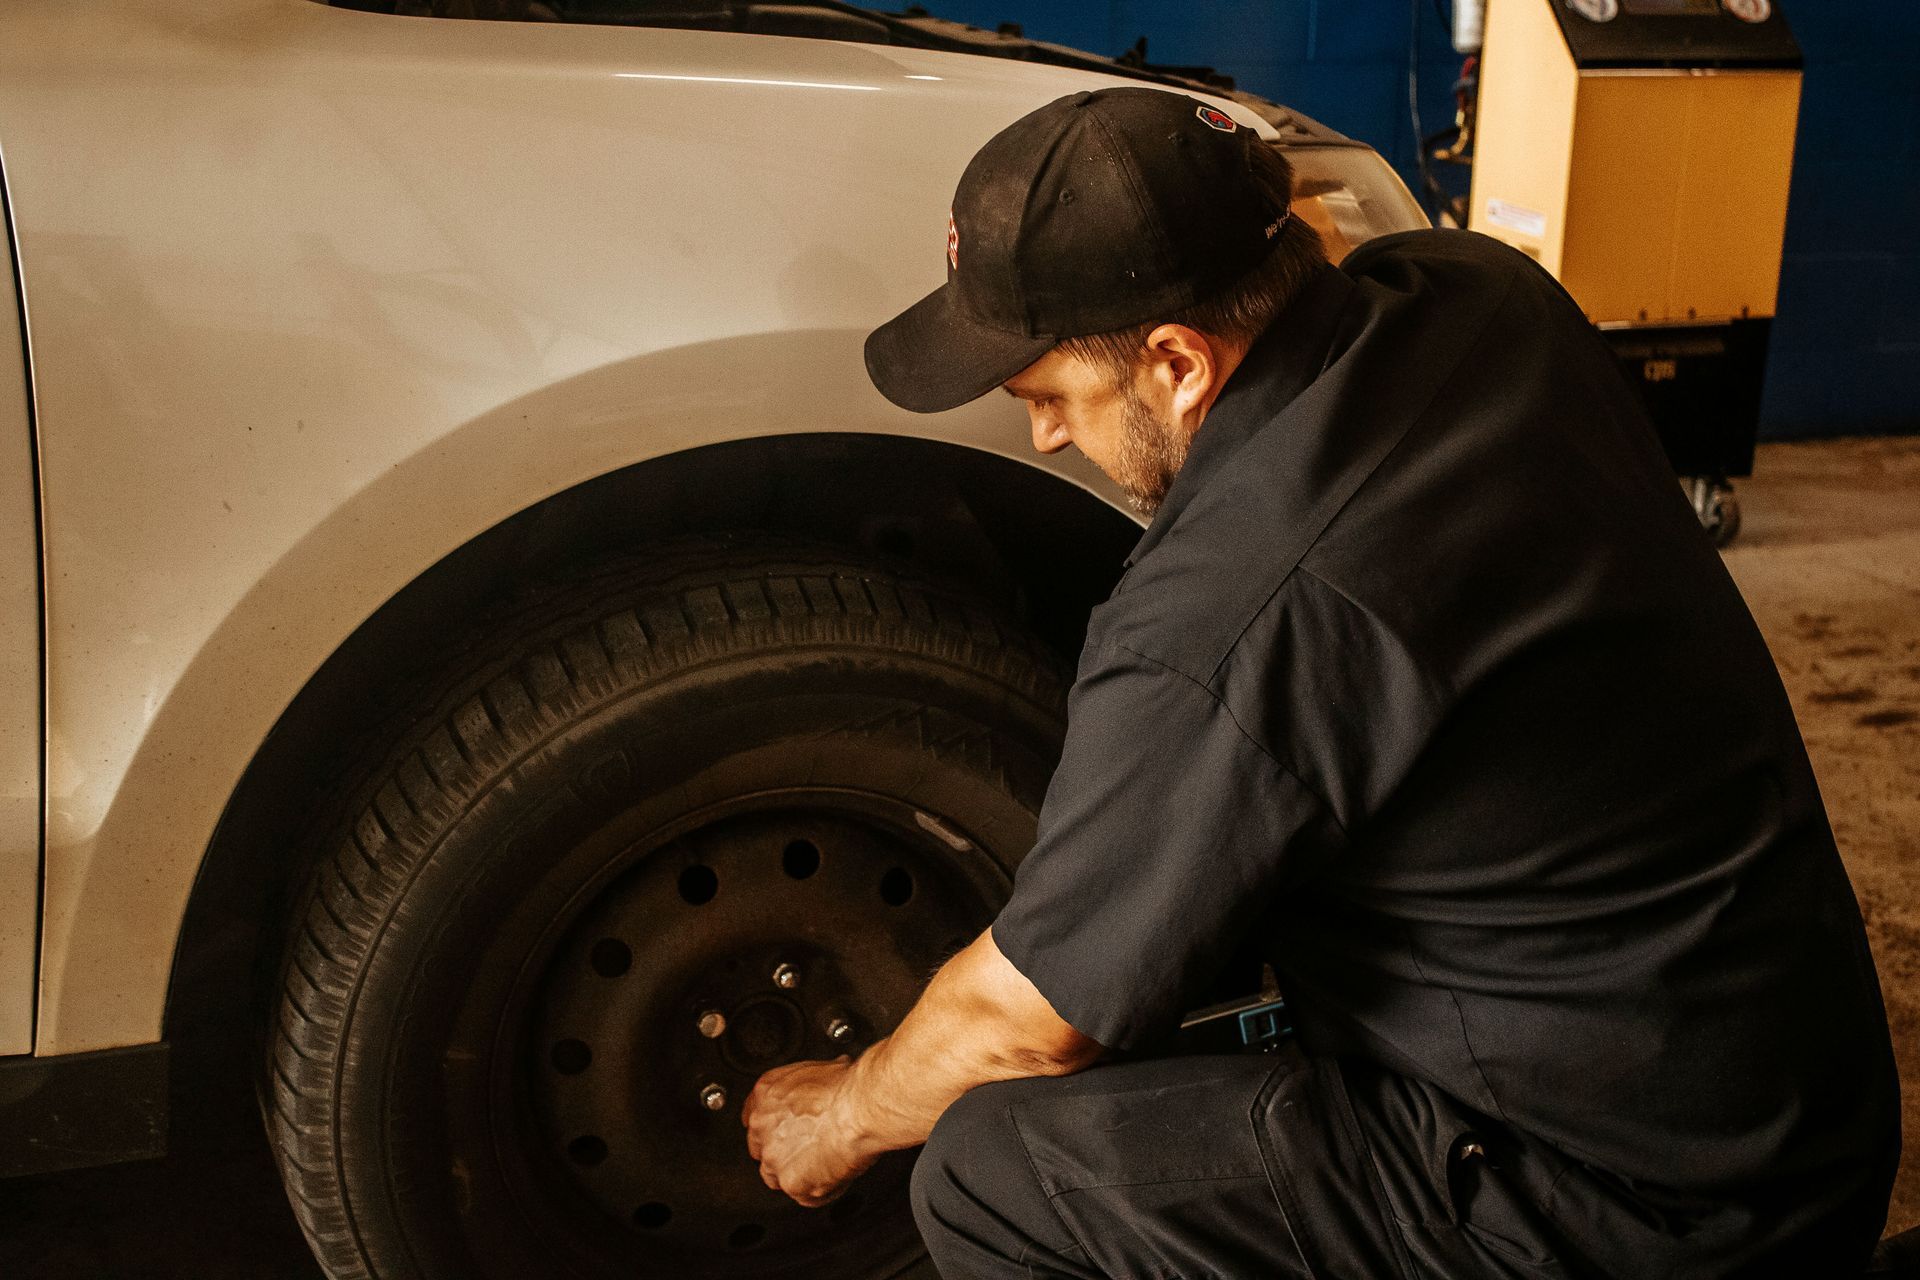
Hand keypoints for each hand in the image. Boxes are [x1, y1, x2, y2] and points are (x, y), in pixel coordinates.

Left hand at [742, 1056, 876, 1206]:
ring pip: (777, 1176)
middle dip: (784, 1152)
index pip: (754, 1118)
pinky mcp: (791, 1182)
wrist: (860, 1108)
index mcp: (766, 1093)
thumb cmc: (847, 1088)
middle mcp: (762, 1125)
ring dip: (799, 1174)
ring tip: (826, 1164)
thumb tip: (827, 1085)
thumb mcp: (825, 1069)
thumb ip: (811, 1087)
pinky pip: (805, 1196)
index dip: (773, 1128)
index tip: (784, 1133)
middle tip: (811, 1149)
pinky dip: (823, 1191)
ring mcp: (774, 1156)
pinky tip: (838, 1177)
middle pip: (762, 1149)